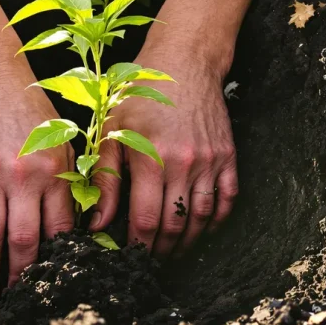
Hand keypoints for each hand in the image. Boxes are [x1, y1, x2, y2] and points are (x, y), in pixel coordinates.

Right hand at [0, 62, 74, 298]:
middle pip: (8, 240)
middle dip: (7, 277)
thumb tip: (75, 233)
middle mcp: (11, 174)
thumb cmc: (29, 111)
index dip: (45, 265)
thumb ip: (68, 185)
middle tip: (5, 299)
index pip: (50, 231)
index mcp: (46, 170)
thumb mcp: (61, 142)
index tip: (42, 285)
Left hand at [89, 48, 237, 257]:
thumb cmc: (137, 94)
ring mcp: (210, 161)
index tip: (128, 257)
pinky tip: (201, 229)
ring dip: (188, 241)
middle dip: (161, 251)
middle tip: (149, 261)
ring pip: (202, 217)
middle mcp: (184, 163)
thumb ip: (105, 179)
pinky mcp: (227, 156)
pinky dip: (216, 221)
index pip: (146, 221)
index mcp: (151, 159)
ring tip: (172, 251)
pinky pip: (227, 199)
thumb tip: (98, 224)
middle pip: (175, 225)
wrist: (183, 62)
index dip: (138, 246)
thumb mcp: (110, 131)